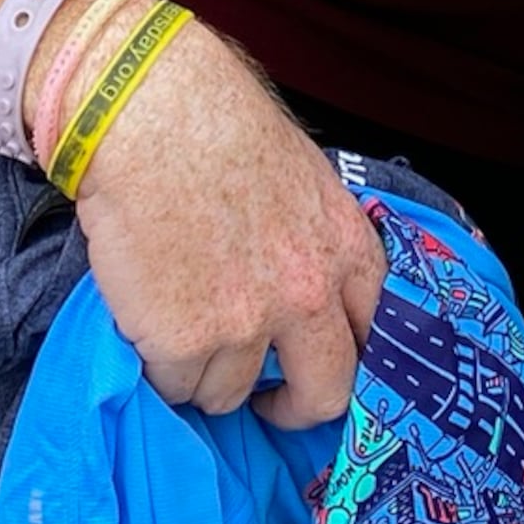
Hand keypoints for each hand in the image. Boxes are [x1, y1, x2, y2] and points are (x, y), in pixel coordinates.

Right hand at [63, 9, 386, 422]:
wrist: (149, 116)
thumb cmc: (217, 128)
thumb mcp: (302, 182)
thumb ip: (315, 245)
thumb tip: (305, 296)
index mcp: (347, 248)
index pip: (376, 333)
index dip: (350, 360)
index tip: (324, 370)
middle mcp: (309, 295)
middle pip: (325, 392)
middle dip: (295, 408)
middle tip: (268, 402)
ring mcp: (248, 325)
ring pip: (230, 394)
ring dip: (207, 374)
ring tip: (179, 322)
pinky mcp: (184, 343)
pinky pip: (174, 386)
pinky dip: (158, 367)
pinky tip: (147, 318)